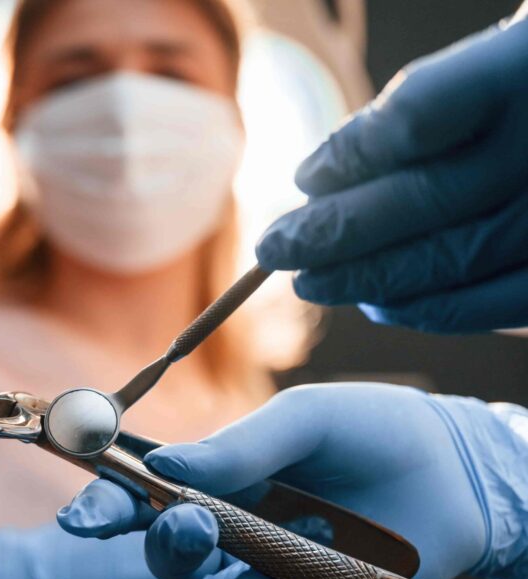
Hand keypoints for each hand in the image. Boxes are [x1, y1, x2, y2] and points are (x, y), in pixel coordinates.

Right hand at [59, 384, 527, 578]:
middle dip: (166, 553)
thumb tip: (163, 467)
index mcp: (207, 487)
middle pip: (157, 574)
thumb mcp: (304, 420)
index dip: (100, 514)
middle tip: (200, 522)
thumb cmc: (367, 431)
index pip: (133, 506)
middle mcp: (222, 544)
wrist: (450, 471)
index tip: (84, 523)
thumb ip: (238, 447)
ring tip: (293, 548)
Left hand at [256, 17, 527, 332]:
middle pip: (424, 199)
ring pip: (450, 258)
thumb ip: (408, 115)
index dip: (352, 154)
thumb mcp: (475, 71)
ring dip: (363, 278)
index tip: (305, 178)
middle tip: (273, 249)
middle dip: (332, 232)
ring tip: (308, 281)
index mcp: (520, 71)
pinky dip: (426, 309)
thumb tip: (316, 184)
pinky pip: (494, 303)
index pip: (419, 115)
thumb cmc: (515, 93)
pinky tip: (377, 303)